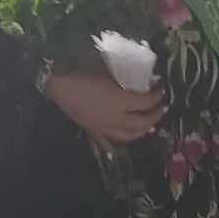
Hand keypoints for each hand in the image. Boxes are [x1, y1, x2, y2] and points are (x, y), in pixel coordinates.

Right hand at [43, 68, 166, 143]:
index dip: (156, 96)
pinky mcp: (92, 130)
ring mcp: (103, 127)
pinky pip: (105, 143)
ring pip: (128, 136)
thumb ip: (128, 73)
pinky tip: (118, 150)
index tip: (161, 88)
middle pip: (141, 123)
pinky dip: (114, 148)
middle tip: (162, 107)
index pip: (146, 102)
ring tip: (149, 125)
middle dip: (155, 115)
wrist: (57, 81)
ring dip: (142, 131)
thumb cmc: (82, 69)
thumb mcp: (107, 67)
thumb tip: (147, 76)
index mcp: (120, 101)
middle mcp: (115, 118)